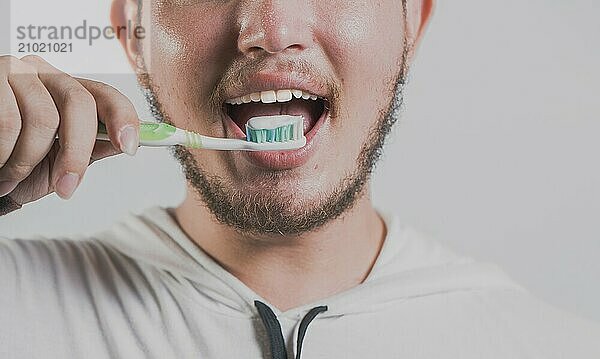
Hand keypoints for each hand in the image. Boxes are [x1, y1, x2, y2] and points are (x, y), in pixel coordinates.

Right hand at [0, 55, 139, 206]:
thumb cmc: (16, 160)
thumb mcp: (59, 158)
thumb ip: (94, 147)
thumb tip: (129, 144)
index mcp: (70, 91)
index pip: (107, 95)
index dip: (123, 119)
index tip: (129, 147)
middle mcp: (45, 74)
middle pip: (79, 104)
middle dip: (76, 154)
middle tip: (66, 187)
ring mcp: (16, 71)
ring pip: (43, 118)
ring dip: (28, 161)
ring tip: (13, 175)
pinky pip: (8, 121)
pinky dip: (5, 153)